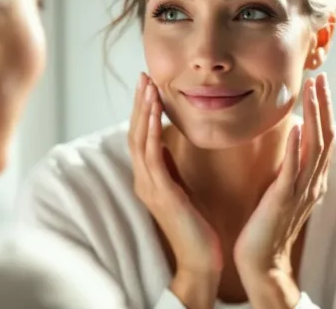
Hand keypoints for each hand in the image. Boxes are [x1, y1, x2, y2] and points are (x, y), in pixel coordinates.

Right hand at [129, 73, 221, 306]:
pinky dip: (152, 132)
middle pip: (136, 133)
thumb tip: (167, 142)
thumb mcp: (180, 188)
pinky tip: (157, 114)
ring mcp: (149, 186)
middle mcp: (143, 180)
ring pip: (140, 141)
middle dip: (139, 103)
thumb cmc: (195, 224)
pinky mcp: (161, 193)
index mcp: (148, 178)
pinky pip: (153, 157)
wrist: (200, 259)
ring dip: (144, 111)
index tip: (148, 85)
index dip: (142, 110)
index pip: (141, 137)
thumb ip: (170, 166)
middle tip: (144, 76)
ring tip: (148, 86)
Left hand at [233, 74, 333, 304]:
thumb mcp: (282, 190)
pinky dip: (298, 147)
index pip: (323, 137)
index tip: (318, 84)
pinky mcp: (284, 200)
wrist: (261, 261)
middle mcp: (313, 183)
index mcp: (312, 179)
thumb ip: (290, 167)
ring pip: (315, 147)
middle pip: (326, 136)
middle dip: (324, 105)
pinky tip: (298, 127)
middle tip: (320, 77)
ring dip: (315, 116)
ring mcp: (301, 192)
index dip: (324, 110)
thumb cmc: (266, 225)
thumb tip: (292, 139)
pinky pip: (294, 170)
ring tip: (312, 91)